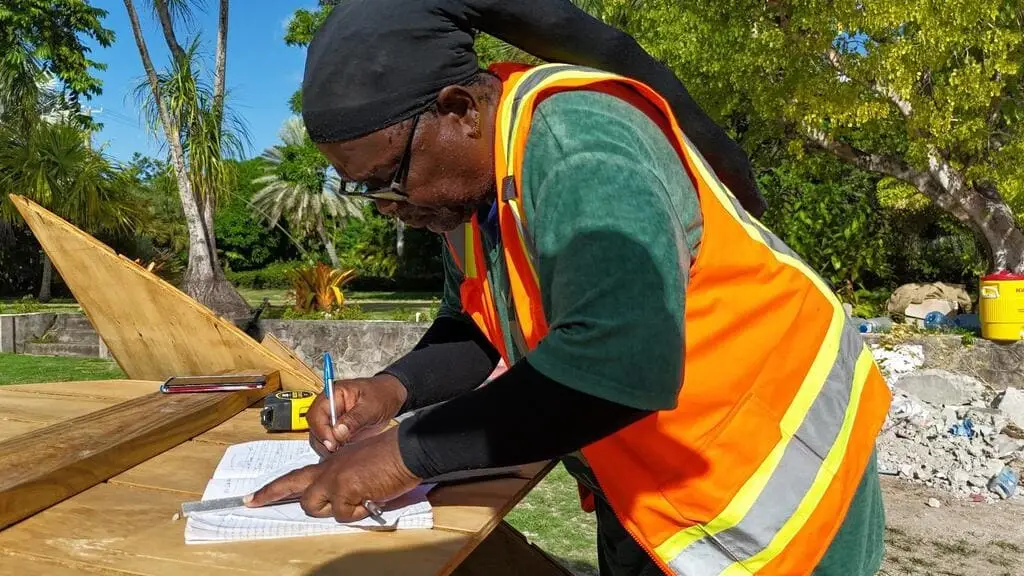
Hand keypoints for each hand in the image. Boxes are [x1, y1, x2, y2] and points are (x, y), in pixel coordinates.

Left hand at [245, 427, 420, 521]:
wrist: (405, 450)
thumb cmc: (390, 456)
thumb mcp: (361, 465)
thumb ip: (347, 480)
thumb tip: (345, 502)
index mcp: (331, 462)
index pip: (296, 475)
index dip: (273, 489)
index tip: (252, 498)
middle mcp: (327, 469)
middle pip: (301, 494)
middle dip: (299, 502)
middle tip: (276, 503)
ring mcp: (333, 479)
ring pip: (318, 507)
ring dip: (339, 510)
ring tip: (361, 497)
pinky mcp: (343, 490)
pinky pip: (344, 514)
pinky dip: (360, 512)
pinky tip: (372, 498)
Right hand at [308, 374, 406, 456]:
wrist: (392, 397)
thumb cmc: (381, 393)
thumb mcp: (371, 405)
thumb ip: (355, 418)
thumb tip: (338, 432)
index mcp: (333, 394)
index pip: (316, 414)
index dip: (321, 430)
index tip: (332, 442)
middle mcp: (329, 408)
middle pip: (314, 428)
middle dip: (324, 441)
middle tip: (338, 449)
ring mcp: (333, 420)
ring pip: (319, 438)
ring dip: (328, 448)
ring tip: (344, 451)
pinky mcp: (339, 431)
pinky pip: (330, 443)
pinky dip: (334, 451)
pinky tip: (345, 452)